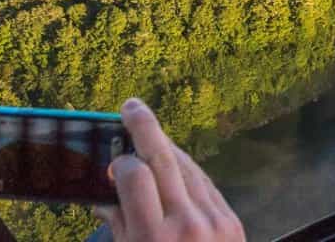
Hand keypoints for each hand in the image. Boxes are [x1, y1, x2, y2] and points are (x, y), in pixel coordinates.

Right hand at [97, 98, 244, 240]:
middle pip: (164, 159)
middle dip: (145, 127)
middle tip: (132, 106)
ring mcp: (213, 220)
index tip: (113, 166)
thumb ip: (120, 226)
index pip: (135, 176)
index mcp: (154, 238)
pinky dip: (188, 171)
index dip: (120, 164)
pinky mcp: (231, 221)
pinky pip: (205, 184)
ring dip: (167, 147)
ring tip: (151, 135)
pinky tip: (176, 164)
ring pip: (187, 167)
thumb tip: (104, 197)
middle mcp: (186, 224)